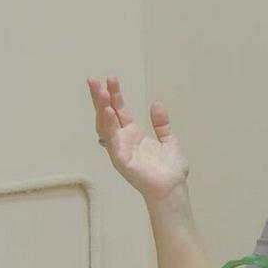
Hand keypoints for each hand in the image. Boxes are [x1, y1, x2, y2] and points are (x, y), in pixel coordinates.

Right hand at [88, 76, 188, 200]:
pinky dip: (108, 127)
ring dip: (102, 109)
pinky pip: (112, 141)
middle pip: (107, 115)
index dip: (115, 95)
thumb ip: (161, 123)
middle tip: (93, 80)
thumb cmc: (170, 171)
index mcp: (133, 136)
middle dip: (100, 98)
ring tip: (101, 92)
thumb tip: (156, 103)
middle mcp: (123, 141)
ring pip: (105, 126)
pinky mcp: (121, 160)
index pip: (119, 111)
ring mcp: (120, 150)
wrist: (173, 188)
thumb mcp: (168, 140)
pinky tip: (107, 112)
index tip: (111, 78)